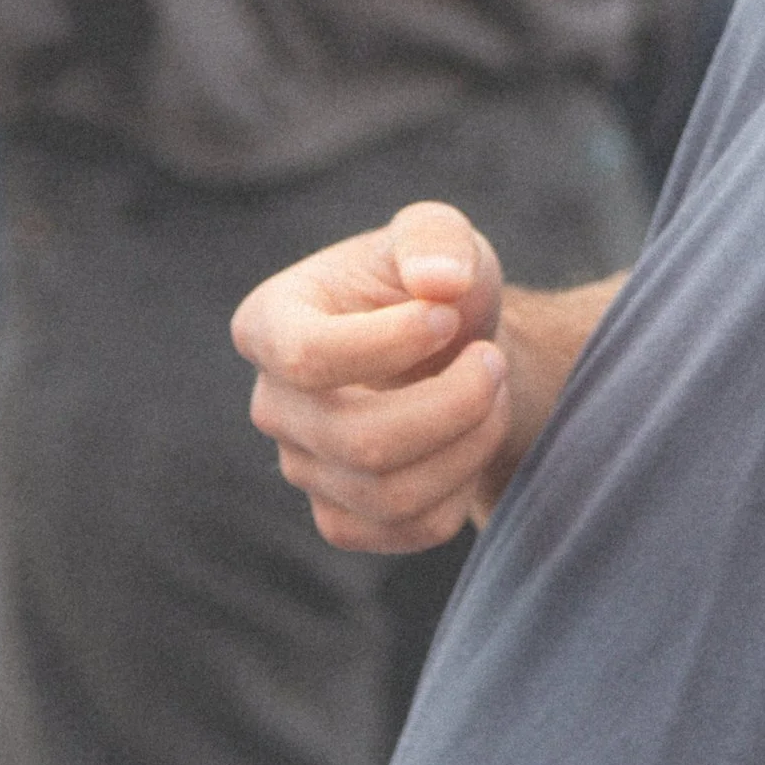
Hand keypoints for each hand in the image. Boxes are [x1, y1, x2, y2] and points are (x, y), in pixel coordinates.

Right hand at [232, 200, 515, 553]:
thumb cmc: (436, 287)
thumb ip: (436, 239)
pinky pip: (408, 529)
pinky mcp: (342, 517)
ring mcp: (302, 467)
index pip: (306, 357)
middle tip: (495, 361)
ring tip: (493, 394)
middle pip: (359, 439)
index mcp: (270, 323)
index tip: (447, 317)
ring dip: (469, 443)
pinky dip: (461, 487)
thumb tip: (439, 281)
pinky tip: (472, 439)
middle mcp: (274, 404)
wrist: (456, 349)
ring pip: (388, 494)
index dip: (389, 344)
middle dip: (456, 403)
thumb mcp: (441, 234)